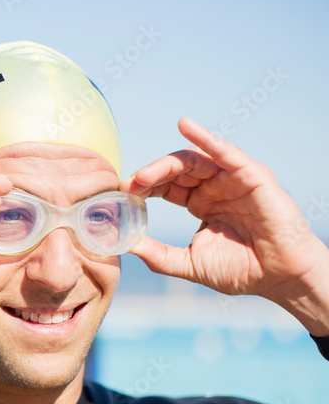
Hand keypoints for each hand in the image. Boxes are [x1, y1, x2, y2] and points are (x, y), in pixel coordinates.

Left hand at [120, 118, 328, 333]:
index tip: (122, 194)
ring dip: (165, 164)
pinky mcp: (252, 176)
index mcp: (201, 202)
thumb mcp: (190, 264)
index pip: (166, 186)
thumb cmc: (242, 270)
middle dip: (149, 176)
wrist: (280, 277)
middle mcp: (215, 187)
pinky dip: (205, 138)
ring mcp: (233, 179)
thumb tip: (126, 246)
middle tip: (128, 185)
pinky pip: (226, 153)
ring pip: (194, 160)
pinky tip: (185, 125)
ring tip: (143, 176)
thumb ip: (159, 256)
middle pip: (175, 170)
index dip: (144, 187)